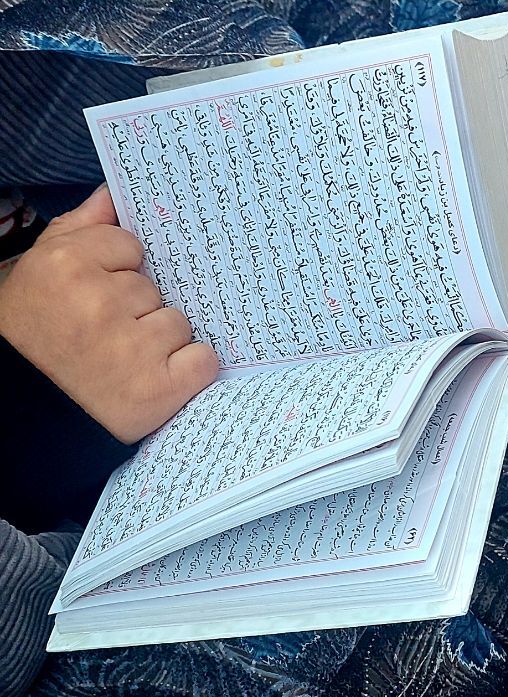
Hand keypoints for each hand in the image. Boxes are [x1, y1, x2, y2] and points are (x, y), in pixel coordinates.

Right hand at [0, 185, 217, 443]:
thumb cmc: (32, 338)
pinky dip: (189, 369)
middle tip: (104, 335)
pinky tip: (157, 378)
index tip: (97, 295)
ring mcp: (133, 347)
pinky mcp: (159, 388)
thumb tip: (113, 195)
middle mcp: (100, 303)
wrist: (28, 413)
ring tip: (123, 360)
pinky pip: (203, 359)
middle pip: (155, 287)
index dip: (117, 272)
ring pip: (178, 322)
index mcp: (66, 266)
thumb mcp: (39, 274)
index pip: (130, 246)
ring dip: (161, 340)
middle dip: (137, 308)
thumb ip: (79, 230)